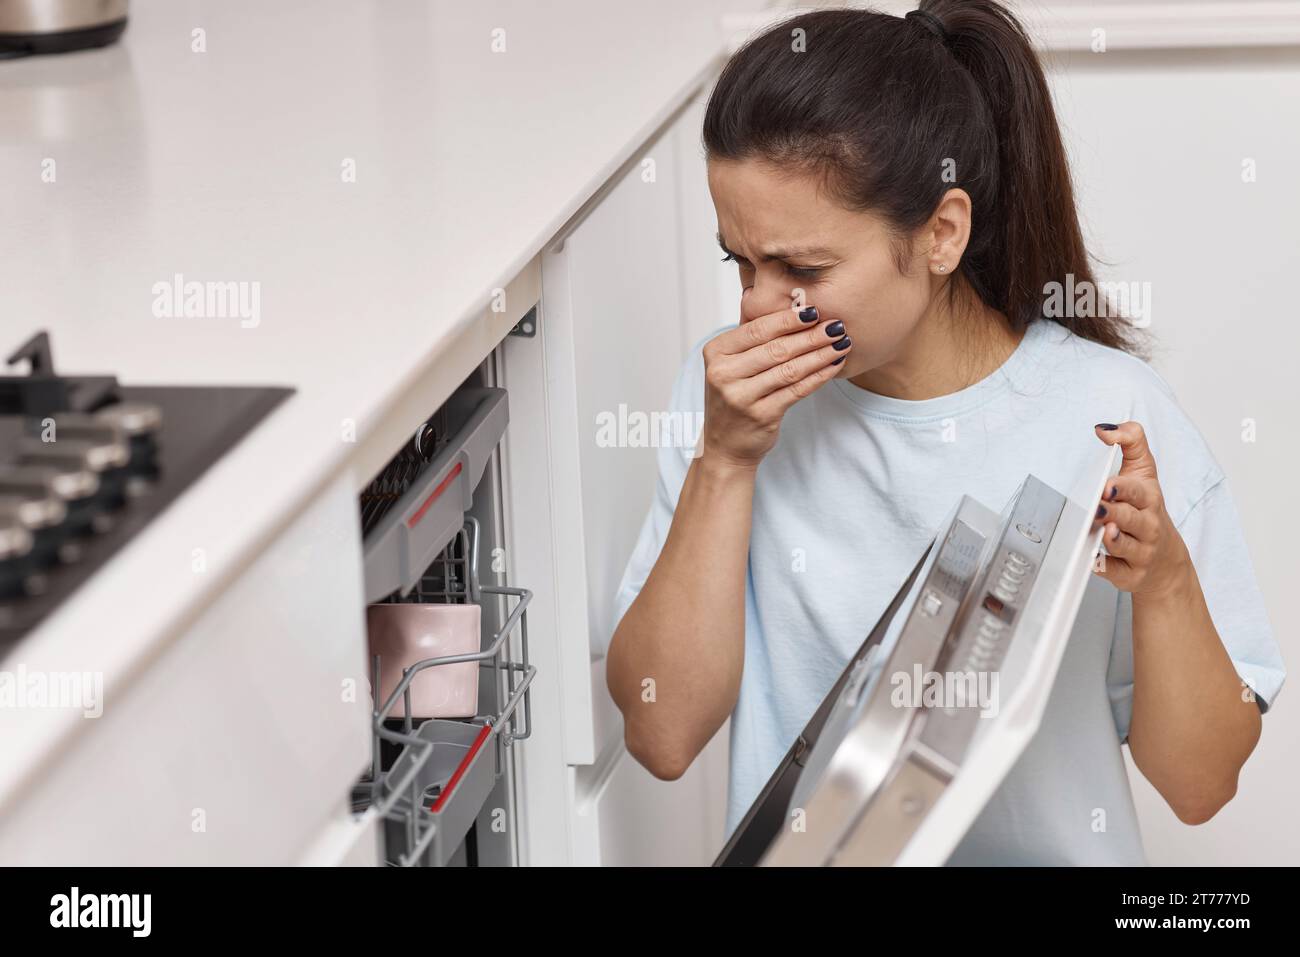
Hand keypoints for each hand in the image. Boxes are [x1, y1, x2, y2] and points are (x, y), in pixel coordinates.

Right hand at [699, 303, 851, 469]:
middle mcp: (723, 374)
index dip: (789, 319)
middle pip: (776, 349)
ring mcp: (740, 397)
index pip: (758, 330)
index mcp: (715, 353)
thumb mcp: (731, 363)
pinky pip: (797, 390)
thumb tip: (791, 303)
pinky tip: (834, 366)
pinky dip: (819, 376)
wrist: (725, 444)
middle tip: (837, 325)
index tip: (815, 310)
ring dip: (820, 354)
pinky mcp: (760, 415)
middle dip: (811, 336)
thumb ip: (752, 335)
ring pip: (789, 369)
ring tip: (842, 343)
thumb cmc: (734, 396)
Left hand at [1091, 421, 1192, 597]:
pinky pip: (1115, 572)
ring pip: (1125, 546)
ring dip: (1114, 540)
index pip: (1137, 491)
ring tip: (1103, 531)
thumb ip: (1131, 441)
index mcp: (1148, 498)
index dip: (1122, 488)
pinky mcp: (1130, 574)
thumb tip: (1105, 428)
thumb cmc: (1146, 509)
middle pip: (1131, 519)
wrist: (1165, 560)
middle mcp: (1148, 526)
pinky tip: (1095, 561)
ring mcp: (1141, 552)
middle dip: (1115, 512)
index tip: (1106, 485)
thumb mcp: (1144, 471)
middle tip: (1098, 506)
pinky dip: (1106, 568)